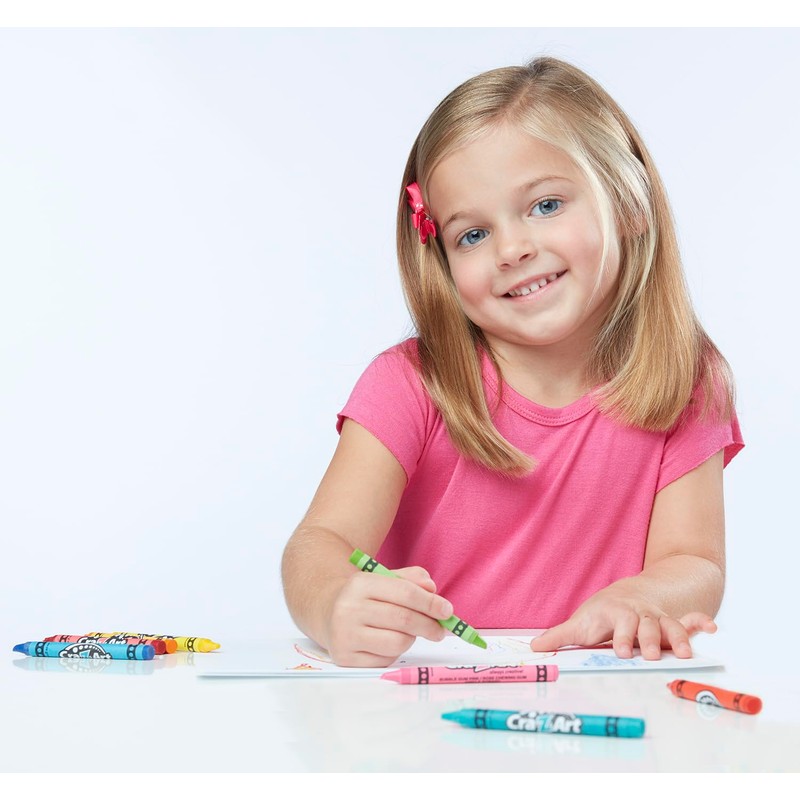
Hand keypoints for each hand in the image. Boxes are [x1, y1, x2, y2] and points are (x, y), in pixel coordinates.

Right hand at [324, 566, 453, 666]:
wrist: (324, 610)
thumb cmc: (363, 596)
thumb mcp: (383, 579)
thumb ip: (410, 580)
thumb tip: (432, 590)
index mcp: (360, 584)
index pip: (405, 594)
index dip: (431, 603)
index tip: (448, 611)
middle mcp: (349, 609)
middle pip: (403, 620)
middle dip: (429, 625)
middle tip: (441, 629)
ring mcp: (345, 635)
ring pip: (397, 643)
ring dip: (411, 639)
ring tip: (407, 632)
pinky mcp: (345, 658)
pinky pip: (385, 659)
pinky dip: (395, 652)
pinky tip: (387, 642)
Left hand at [530, 586, 716, 659]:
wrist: (626, 594)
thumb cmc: (601, 615)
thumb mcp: (581, 623)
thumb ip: (560, 637)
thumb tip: (533, 647)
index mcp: (616, 614)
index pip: (620, 623)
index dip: (621, 636)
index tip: (621, 651)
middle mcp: (639, 614)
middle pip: (646, 625)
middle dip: (649, 640)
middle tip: (651, 656)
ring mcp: (658, 618)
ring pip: (670, 625)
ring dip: (679, 636)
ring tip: (686, 653)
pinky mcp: (674, 623)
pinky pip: (691, 619)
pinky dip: (702, 622)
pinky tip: (712, 629)